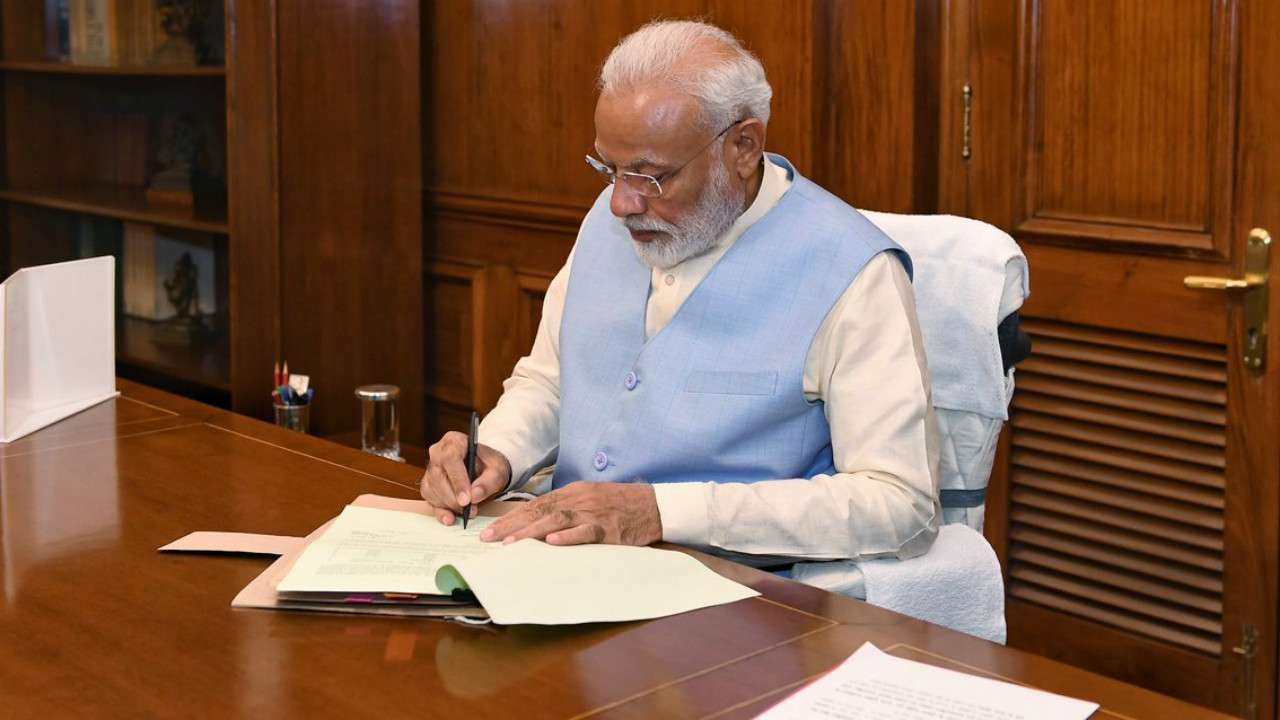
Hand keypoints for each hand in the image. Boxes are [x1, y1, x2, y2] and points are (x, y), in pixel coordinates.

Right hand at [420, 432, 511, 525]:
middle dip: (454, 498)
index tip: (466, 500)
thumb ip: (489, 482)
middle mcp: (437, 453)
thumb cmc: (490, 465)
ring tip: (469, 511)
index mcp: (454, 441)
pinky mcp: (428, 485)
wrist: (485, 469)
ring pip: (433, 490)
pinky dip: (442, 511)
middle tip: (471, 510)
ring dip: (450, 506)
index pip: (450, 459)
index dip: (457, 481)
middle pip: (439, 477)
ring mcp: (430, 469)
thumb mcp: (497, 471)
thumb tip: (474, 495)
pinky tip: (452, 517)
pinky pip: (430, 500)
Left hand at [479, 481, 661, 545]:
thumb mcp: (589, 500)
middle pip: (539, 511)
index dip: (511, 518)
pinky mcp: (609, 528)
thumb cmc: (619, 505)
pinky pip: (586, 532)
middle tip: (488, 539)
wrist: (653, 505)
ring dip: (531, 532)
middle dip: (511, 526)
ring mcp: (593, 513)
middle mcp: (579, 500)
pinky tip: (552, 543)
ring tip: (510, 543)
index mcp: (572, 493)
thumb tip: (538, 526)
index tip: (490, 530)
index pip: (535, 505)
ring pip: (557, 520)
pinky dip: (568, 537)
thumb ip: (566, 509)